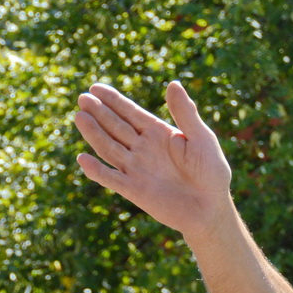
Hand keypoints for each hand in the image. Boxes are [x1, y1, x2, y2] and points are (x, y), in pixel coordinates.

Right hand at [73, 82, 233, 239]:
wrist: (211, 208)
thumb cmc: (211, 172)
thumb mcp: (202, 138)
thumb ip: (185, 113)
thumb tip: (173, 84)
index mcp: (157, 133)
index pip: (130, 112)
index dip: (113, 100)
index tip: (95, 88)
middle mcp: (143, 148)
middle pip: (115, 127)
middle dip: (99, 112)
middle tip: (83, 98)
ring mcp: (136, 168)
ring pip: (109, 148)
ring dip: (94, 134)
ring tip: (80, 117)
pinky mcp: (134, 190)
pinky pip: (111, 179)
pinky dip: (97, 171)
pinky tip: (83, 160)